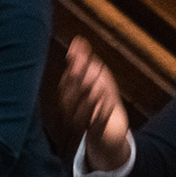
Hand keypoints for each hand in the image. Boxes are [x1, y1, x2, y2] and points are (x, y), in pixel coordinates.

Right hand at [59, 36, 130, 172]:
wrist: (108, 136)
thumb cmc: (99, 104)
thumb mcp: (94, 80)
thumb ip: (84, 61)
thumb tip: (77, 40)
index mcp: (69, 99)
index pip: (67, 83)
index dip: (73, 69)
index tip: (77, 54)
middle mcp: (72, 113)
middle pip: (71, 97)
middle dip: (77, 81)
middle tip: (85, 66)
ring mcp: (85, 125)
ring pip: (81, 112)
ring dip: (88, 98)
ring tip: (95, 85)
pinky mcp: (98, 134)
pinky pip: (98, 125)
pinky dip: (103, 113)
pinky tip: (108, 102)